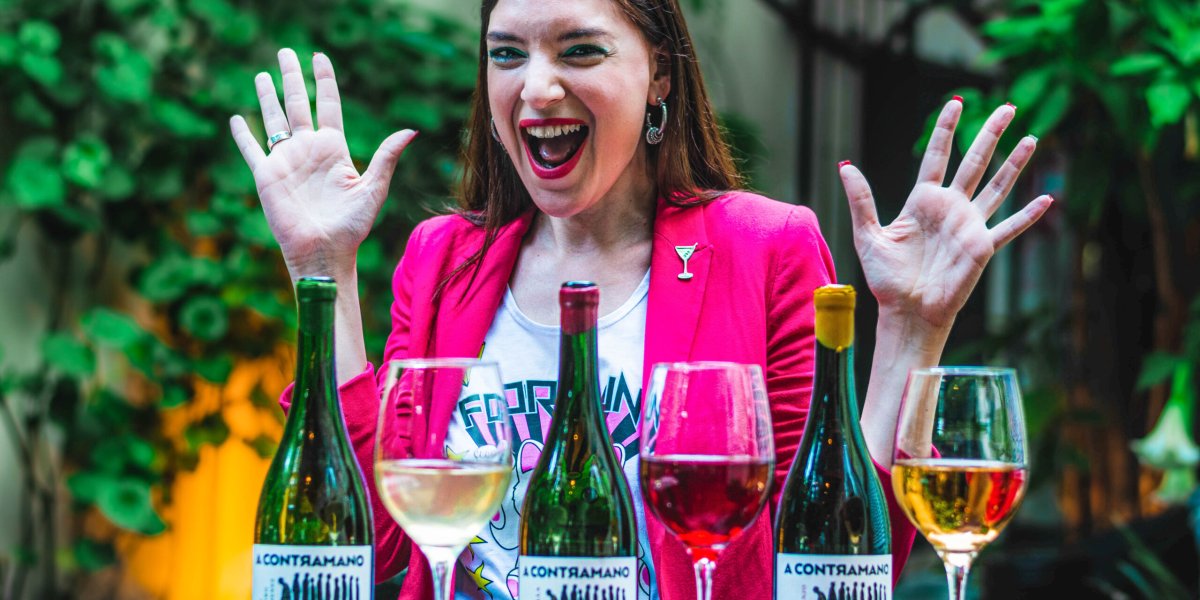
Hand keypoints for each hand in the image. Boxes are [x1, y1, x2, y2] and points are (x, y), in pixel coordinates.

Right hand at [229, 49, 416, 279]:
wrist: (325, 252)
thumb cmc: (352, 226)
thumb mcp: (374, 188)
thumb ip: (386, 157)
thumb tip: (411, 130)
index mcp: (334, 149)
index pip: (327, 105)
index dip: (324, 80)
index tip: (319, 57)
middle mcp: (308, 150)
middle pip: (297, 104)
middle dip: (291, 77)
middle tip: (285, 51)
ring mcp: (286, 162)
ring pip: (273, 120)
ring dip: (267, 97)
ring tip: (261, 74)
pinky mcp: (266, 177)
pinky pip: (252, 150)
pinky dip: (243, 135)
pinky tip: (236, 119)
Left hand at [839, 100, 1051, 330]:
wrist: (906, 312)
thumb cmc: (886, 278)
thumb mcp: (868, 236)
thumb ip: (861, 201)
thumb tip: (845, 167)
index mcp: (922, 200)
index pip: (937, 156)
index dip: (946, 129)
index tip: (954, 103)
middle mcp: (950, 207)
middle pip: (975, 162)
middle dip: (990, 133)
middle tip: (1007, 107)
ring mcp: (969, 225)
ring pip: (998, 186)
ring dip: (1015, 163)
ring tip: (1032, 138)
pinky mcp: (982, 247)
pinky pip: (1009, 227)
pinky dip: (1028, 215)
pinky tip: (1047, 199)